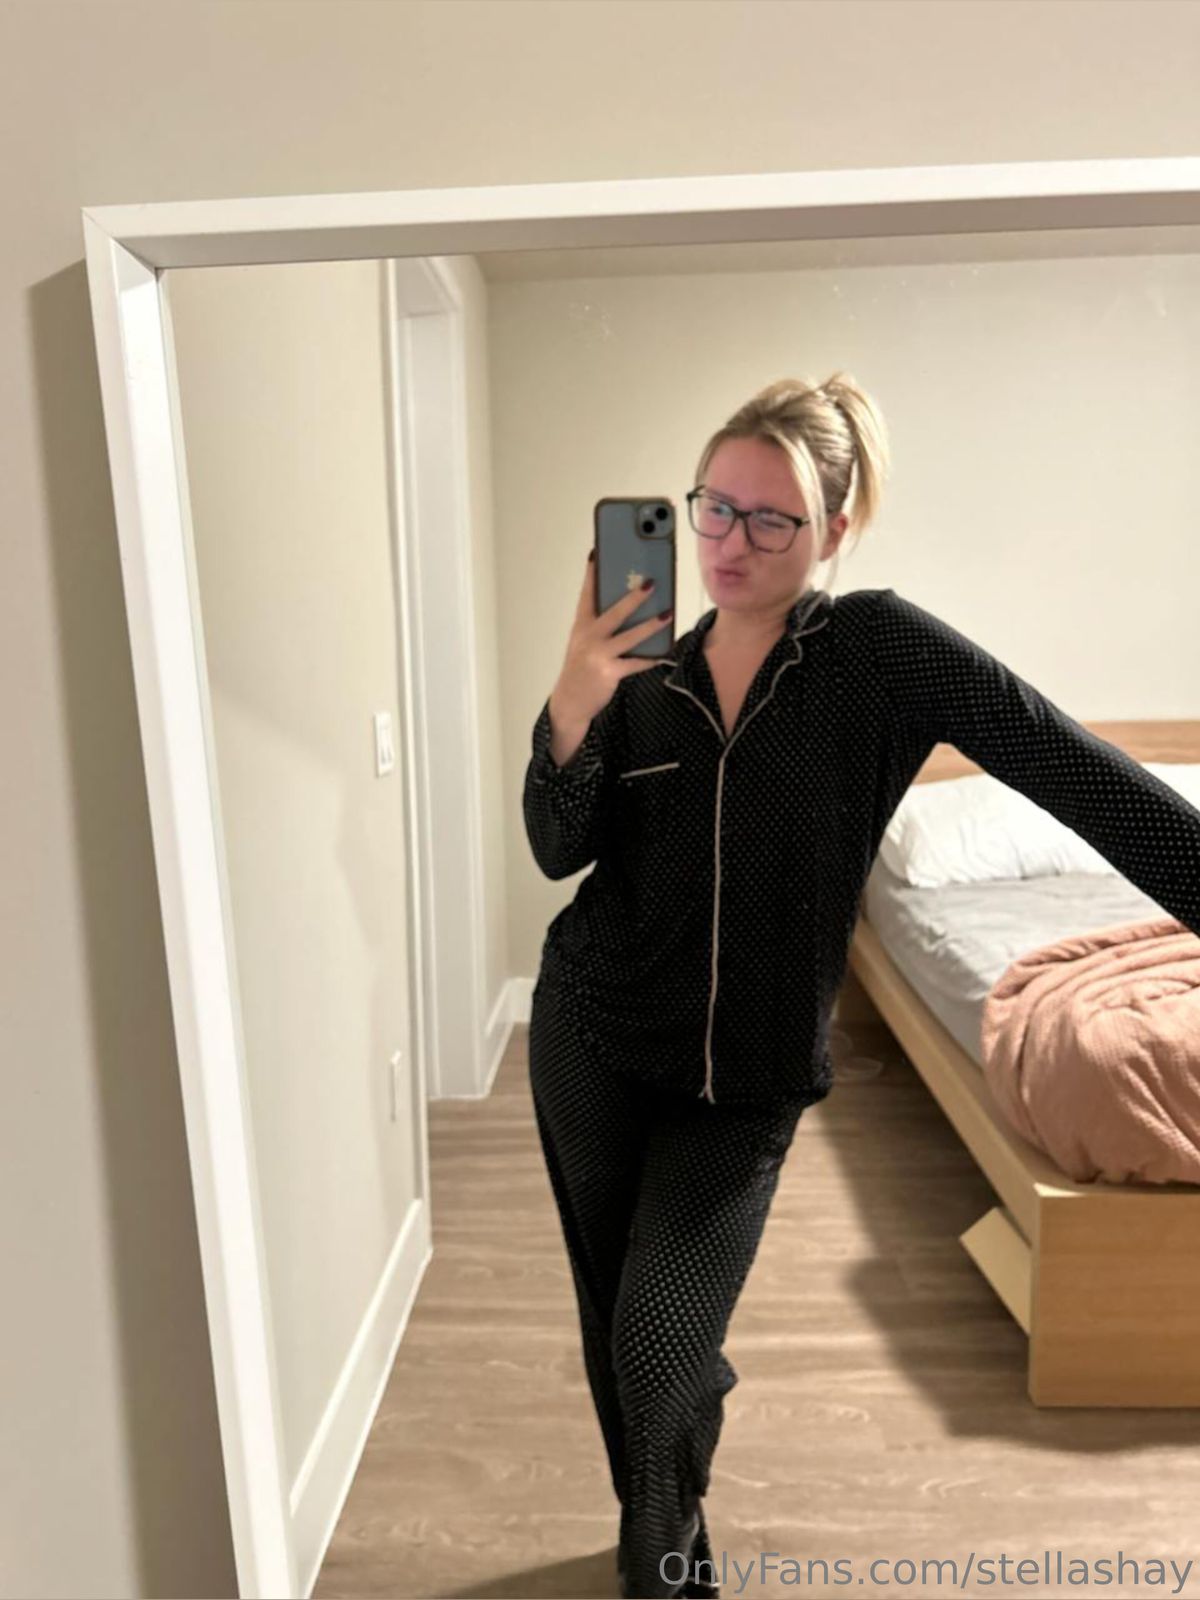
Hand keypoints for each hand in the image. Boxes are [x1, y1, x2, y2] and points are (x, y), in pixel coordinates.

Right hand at [550, 548, 671, 729]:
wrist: (569, 702)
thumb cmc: (581, 668)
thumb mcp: (584, 643)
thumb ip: (601, 627)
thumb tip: (631, 609)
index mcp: (581, 626)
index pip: (586, 595)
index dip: (591, 574)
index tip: (596, 554)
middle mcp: (588, 637)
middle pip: (614, 613)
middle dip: (633, 597)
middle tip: (651, 582)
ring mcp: (598, 655)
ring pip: (630, 636)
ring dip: (651, 625)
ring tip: (667, 614)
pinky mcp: (609, 672)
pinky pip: (635, 663)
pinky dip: (650, 659)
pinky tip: (664, 654)